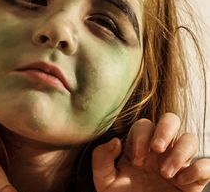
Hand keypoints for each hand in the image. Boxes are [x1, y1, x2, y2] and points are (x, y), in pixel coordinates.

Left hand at [92, 113, 209, 191]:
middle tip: (157, 148)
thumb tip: (115, 141)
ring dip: (180, 152)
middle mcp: (160, 149)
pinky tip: (182, 182)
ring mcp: (178, 162)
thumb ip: (102, 158)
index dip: (141, 138)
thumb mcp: (105, 179)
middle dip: (165, 129)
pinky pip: (206, 164)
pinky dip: (198, 169)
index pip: (144, 125)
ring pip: (190, 138)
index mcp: (140, 146)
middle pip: (171, 119)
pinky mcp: (194, 179)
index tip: (137, 161)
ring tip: (166, 173)